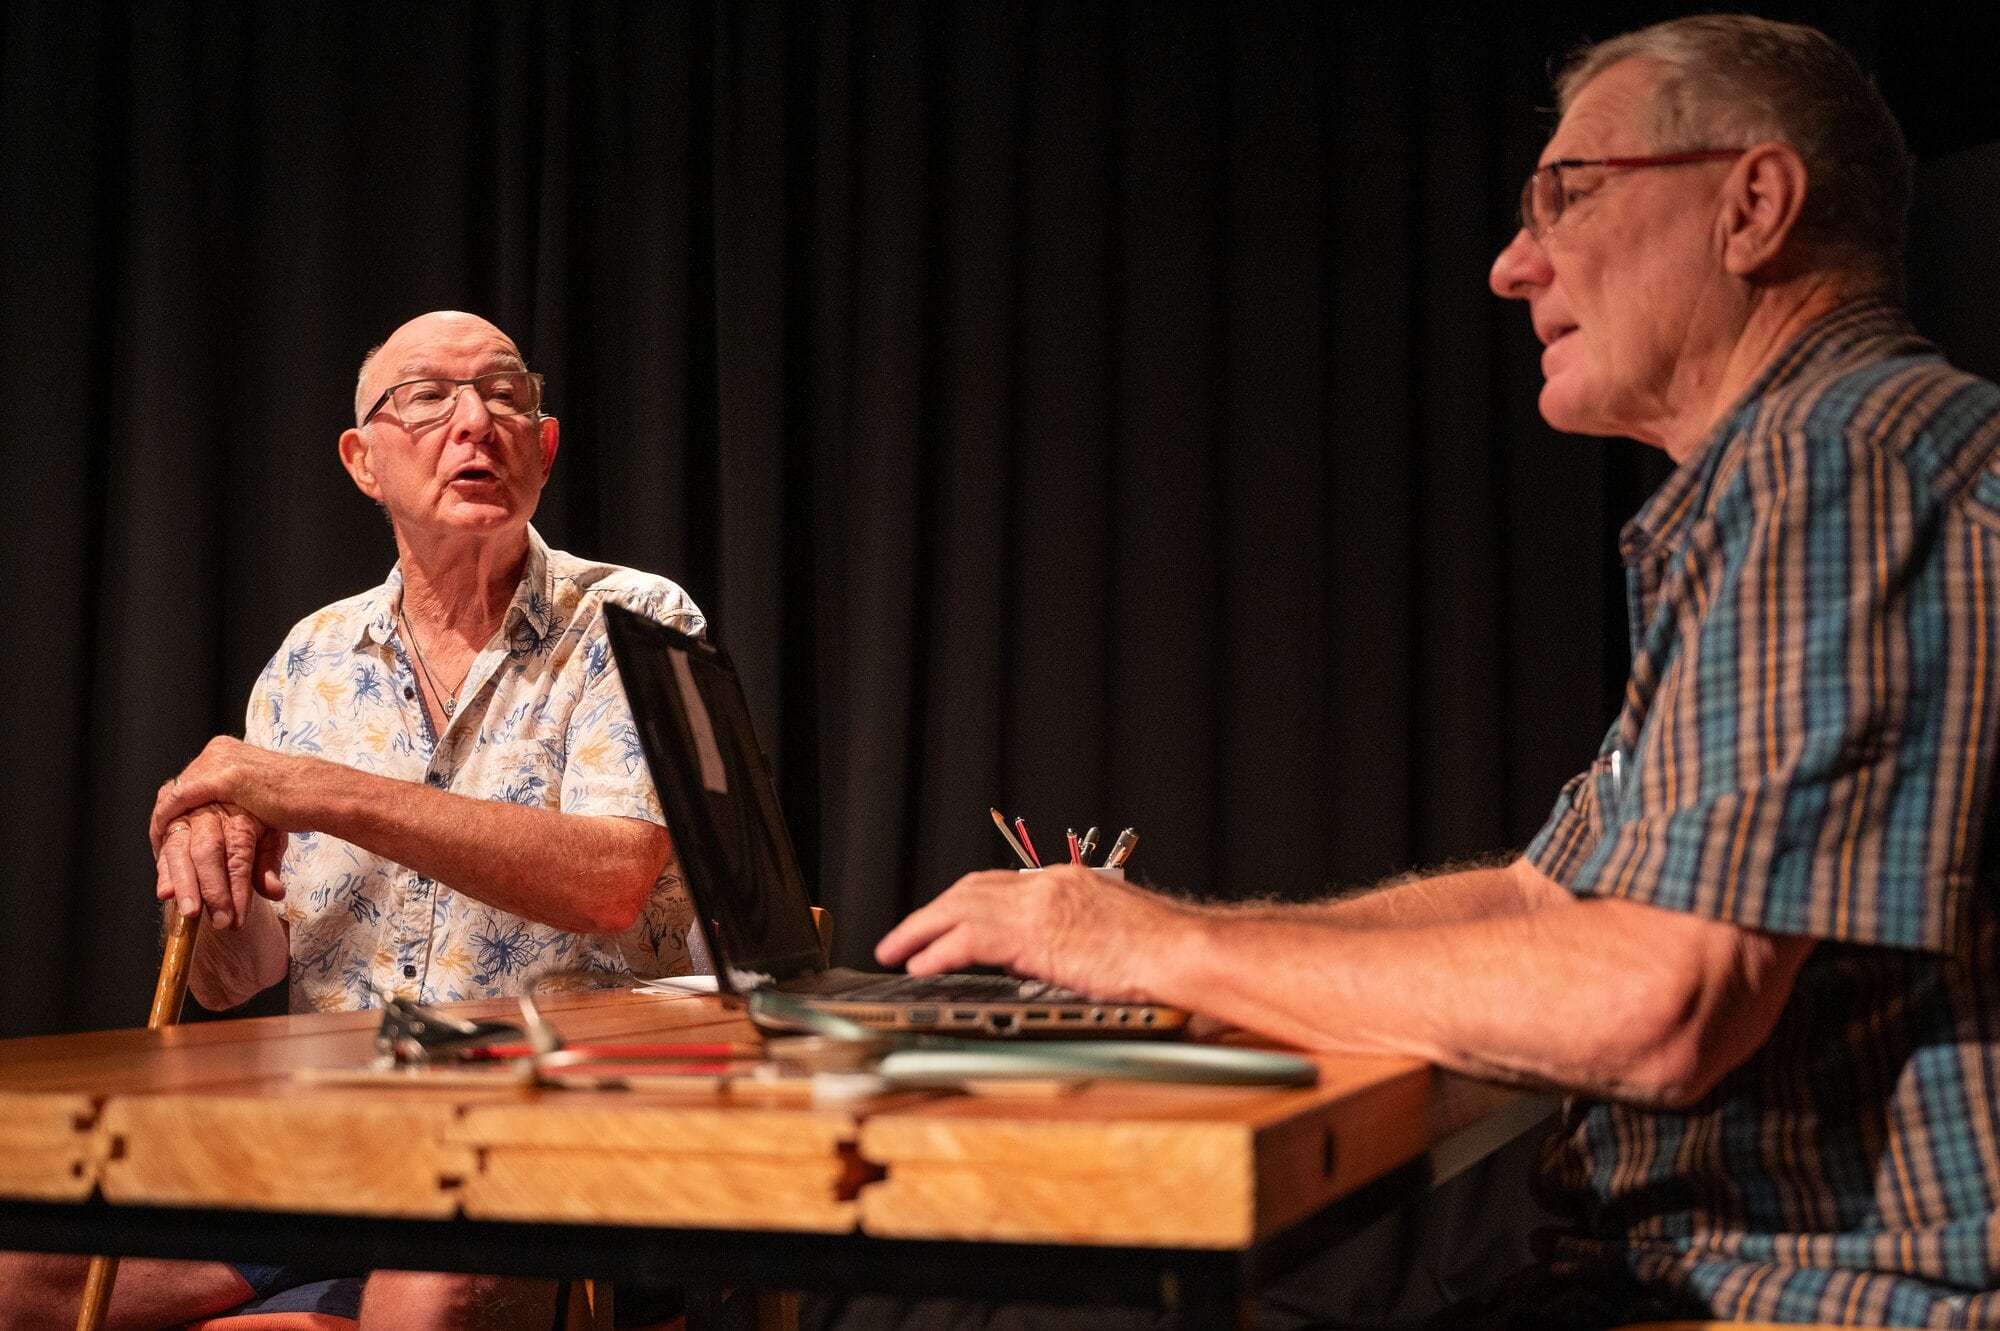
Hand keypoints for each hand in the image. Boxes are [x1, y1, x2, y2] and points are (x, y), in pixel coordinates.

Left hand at [151, 736, 315, 851]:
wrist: (317, 794)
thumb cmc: (297, 799)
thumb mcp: (256, 796)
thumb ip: (233, 801)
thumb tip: (217, 817)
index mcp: (228, 751)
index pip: (188, 780)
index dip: (175, 808)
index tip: (170, 831)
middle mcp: (218, 750)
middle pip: (177, 785)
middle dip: (166, 816)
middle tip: (161, 842)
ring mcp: (218, 761)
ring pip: (173, 794)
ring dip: (164, 822)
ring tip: (161, 846)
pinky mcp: (221, 777)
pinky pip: (179, 800)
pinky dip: (167, 820)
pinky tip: (165, 838)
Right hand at [154, 802, 285, 928]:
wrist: (229, 803)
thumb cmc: (253, 824)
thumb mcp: (270, 838)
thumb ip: (269, 865)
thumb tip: (275, 892)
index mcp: (239, 817)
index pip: (238, 856)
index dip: (238, 889)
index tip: (239, 918)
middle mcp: (209, 816)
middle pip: (207, 852)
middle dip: (213, 889)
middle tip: (220, 921)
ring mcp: (185, 821)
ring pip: (179, 851)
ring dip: (184, 885)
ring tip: (190, 912)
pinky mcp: (166, 830)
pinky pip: (163, 853)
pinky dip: (164, 875)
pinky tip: (166, 894)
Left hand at [873, 865, 1191, 1003]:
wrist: (1182, 952)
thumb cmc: (1162, 955)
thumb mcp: (1107, 937)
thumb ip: (1066, 942)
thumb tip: (1031, 962)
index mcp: (1066, 883)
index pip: (998, 886)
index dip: (962, 903)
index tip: (942, 919)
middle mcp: (1048, 885)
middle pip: (970, 888)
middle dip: (931, 912)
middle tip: (903, 933)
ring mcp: (1039, 905)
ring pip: (958, 907)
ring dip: (920, 929)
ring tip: (895, 949)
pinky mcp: (1034, 933)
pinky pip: (968, 938)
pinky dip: (938, 950)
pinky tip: (921, 965)